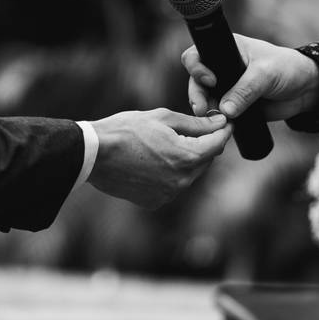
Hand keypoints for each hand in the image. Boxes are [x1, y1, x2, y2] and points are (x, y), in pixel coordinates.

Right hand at [88, 108, 232, 208]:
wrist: (93, 154)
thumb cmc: (126, 130)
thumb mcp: (163, 118)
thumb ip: (196, 124)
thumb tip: (220, 124)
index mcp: (188, 157)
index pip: (218, 143)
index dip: (224, 130)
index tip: (225, 122)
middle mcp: (183, 180)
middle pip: (206, 160)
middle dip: (205, 144)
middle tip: (199, 129)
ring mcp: (169, 194)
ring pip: (190, 174)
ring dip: (188, 159)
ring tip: (170, 143)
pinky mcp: (155, 201)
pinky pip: (173, 185)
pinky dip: (171, 173)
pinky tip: (156, 160)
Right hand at [181, 34, 318, 120]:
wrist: (306, 90)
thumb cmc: (287, 68)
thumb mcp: (265, 74)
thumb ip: (245, 90)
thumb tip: (225, 111)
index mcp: (226, 50)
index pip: (197, 55)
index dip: (197, 68)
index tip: (211, 81)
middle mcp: (221, 68)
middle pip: (196, 82)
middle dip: (197, 96)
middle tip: (203, 110)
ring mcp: (226, 89)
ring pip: (205, 101)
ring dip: (206, 112)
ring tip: (216, 121)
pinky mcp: (233, 107)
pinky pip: (219, 115)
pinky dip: (217, 122)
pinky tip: (221, 128)